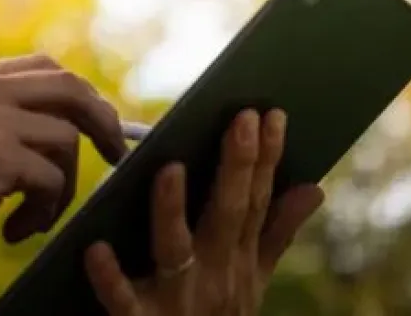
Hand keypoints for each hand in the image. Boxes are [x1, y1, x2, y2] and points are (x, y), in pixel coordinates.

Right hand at [0, 54, 126, 264]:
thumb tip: (56, 122)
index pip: (42, 67)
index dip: (78, 94)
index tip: (96, 123)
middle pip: (66, 86)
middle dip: (101, 118)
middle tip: (116, 153)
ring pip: (65, 138)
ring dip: (63, 186)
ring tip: (34, 216)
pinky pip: (51, 179)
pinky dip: (45, 211)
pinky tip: (14, 231)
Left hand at [84, 109, 323, 314]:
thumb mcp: (253, 280)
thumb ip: (277, 233)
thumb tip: (316, 187)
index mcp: (237, 258)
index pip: (257, 199)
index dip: (268, 157)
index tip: (272, 113)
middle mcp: (214, 274)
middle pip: (228, 213)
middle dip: (238, 166)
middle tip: (242, 118)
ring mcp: (178, 299)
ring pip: (175, 250)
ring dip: (172, 210)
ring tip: (169, 168)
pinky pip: (123, 300)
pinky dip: (110, 277)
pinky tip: (95, 247)